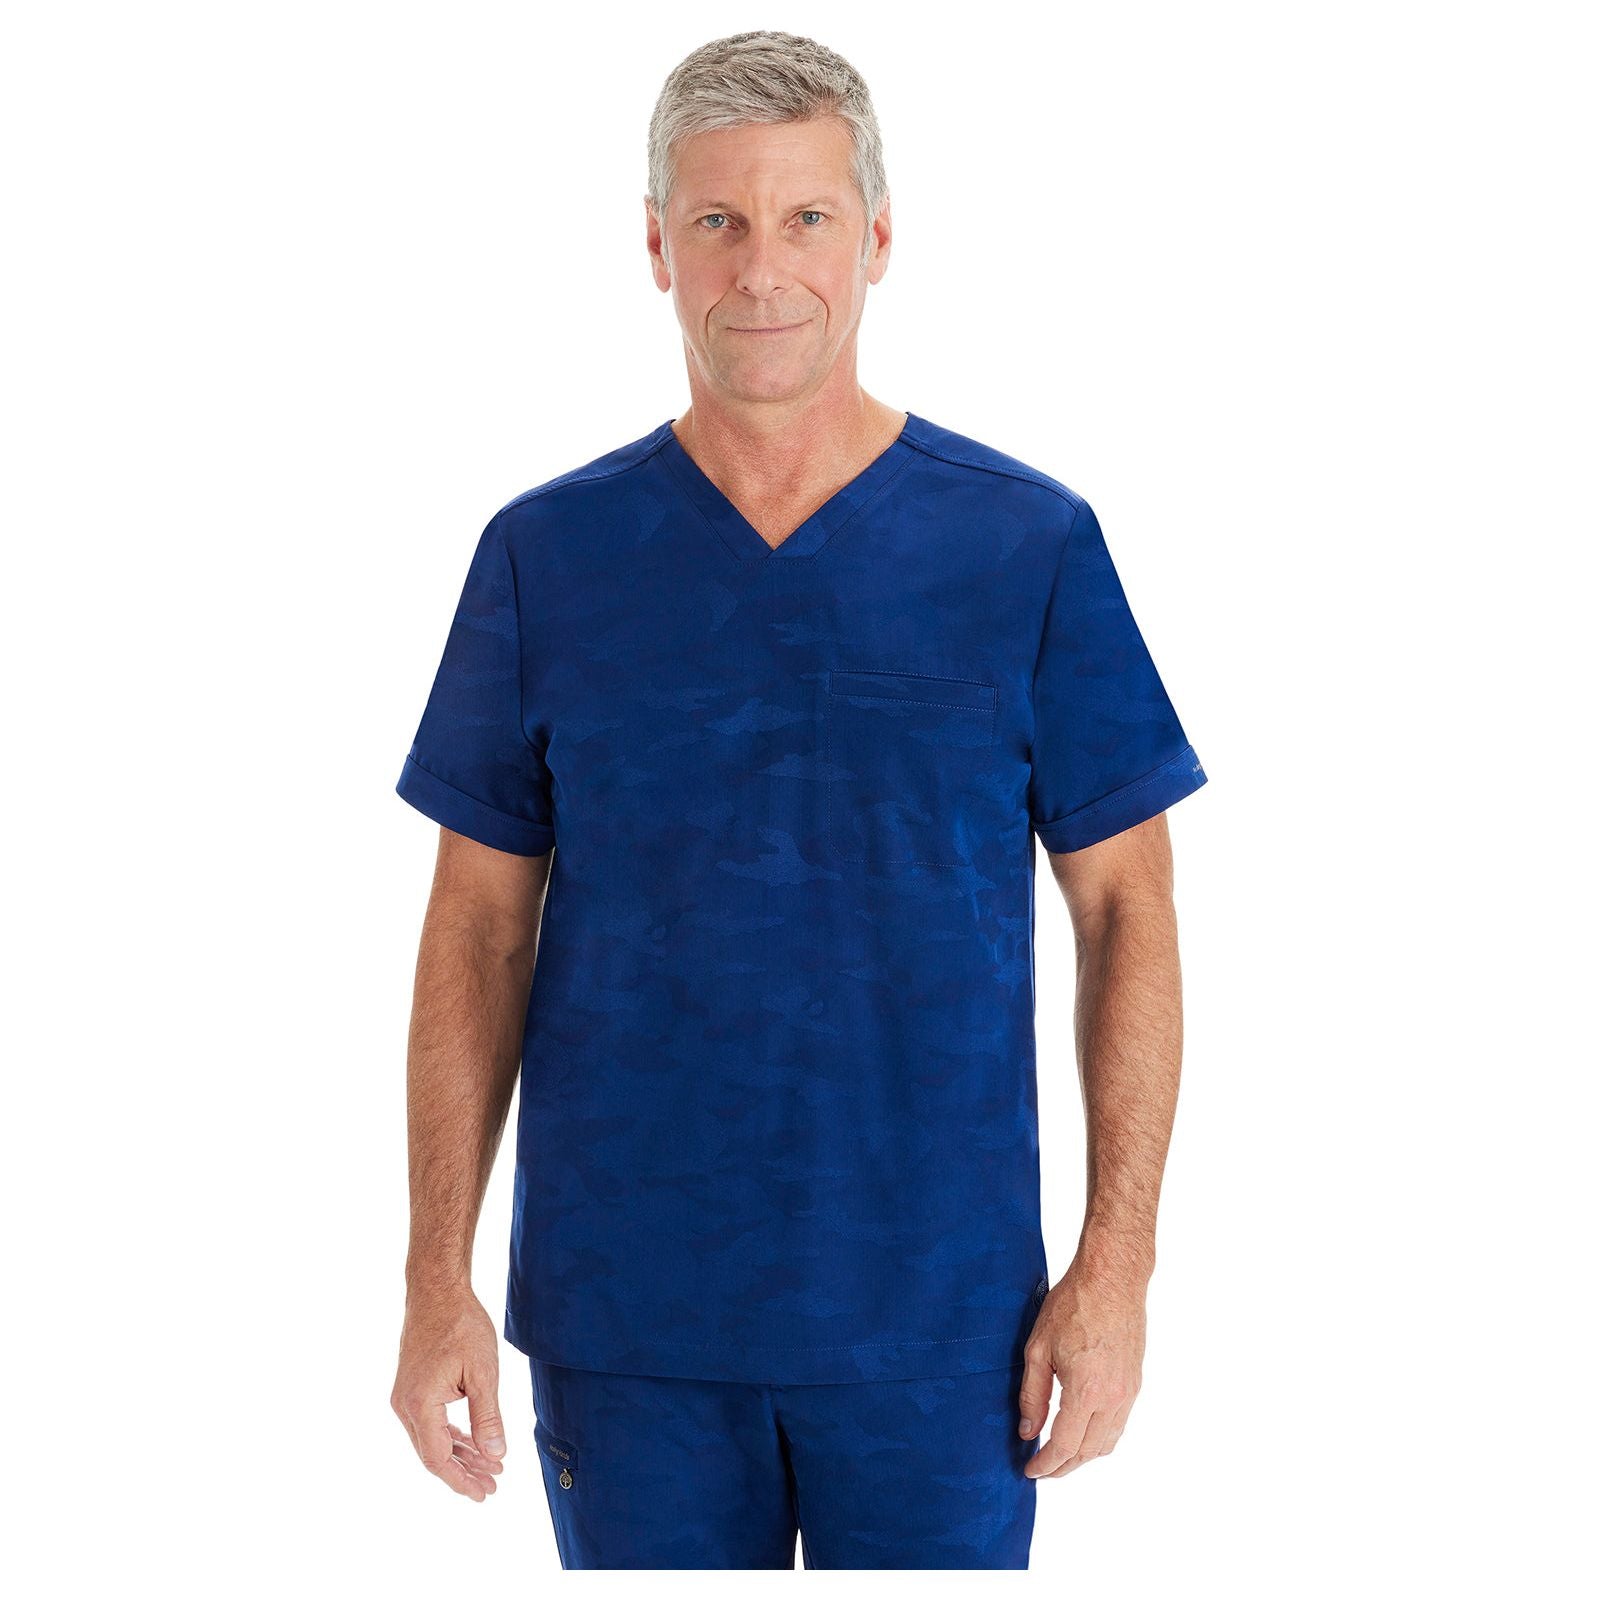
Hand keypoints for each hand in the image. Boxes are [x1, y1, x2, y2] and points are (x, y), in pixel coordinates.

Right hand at [391, 1284, 506, 1500]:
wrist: (437, 1291)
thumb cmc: (461, 1324)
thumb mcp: (483, 1372)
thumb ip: (488, 1417)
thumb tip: (496, 1454)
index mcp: (420, 1404)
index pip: (439, 1458)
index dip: (462, 1480)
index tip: (484, 1493)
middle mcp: (405, 1405)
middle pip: (433, 1453)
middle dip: (464, 1472)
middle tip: (492, 1485)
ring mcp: (405, 1396)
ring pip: (431, 1439)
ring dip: (459, 1454)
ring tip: (489, 1467)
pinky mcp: (411, 1387)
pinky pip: (429, 1422)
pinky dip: (450, 1435)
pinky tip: (471, 1443)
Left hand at [1017, 1255, 1146, 1478]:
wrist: (1112, 1279)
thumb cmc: (1073, 1305)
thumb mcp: (1039, 1348)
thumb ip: (1033, 1394)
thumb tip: (1028, 1431)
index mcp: (1086, 1391)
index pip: (1065, 1446)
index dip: (1046, 1464)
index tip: (1030, 1470)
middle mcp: (1113, 1398)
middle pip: (1088, 1452)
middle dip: (1064, 1466)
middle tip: (1042, 1468)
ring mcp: (1128, 1392)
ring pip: (1107, 1443)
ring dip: (1084, 1455)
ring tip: (1060, 1455)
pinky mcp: (1135, 1383)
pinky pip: (1119, 1424)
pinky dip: (1100, 1437)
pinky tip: (1082, 1431)